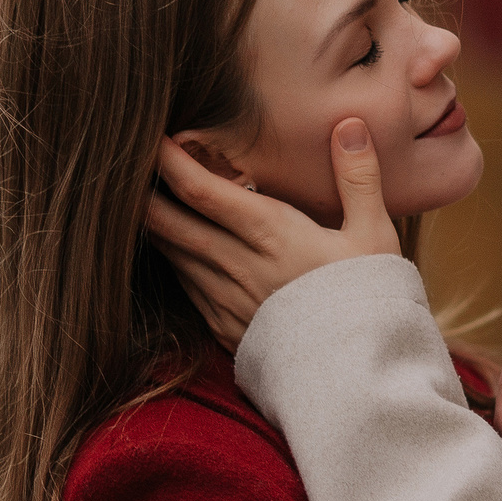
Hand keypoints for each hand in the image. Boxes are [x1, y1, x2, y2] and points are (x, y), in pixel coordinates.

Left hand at [145, 119, 398, 348]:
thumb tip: (349, 125)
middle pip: (169, 222)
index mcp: (271, 235)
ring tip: (144, 199)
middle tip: (127, 166)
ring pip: (173, 254)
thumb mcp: (374, 235)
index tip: (155, 139)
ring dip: (155, 226)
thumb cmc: (369, 300)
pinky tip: (175, 248)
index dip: (170, 162)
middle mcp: (237, 266)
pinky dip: (175, 260)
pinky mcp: (224, 328)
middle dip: (142, 191)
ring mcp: (225, 300)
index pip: (200, 191)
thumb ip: (358, 177)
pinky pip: (186, 286)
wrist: (360, 375)